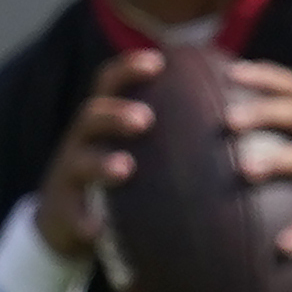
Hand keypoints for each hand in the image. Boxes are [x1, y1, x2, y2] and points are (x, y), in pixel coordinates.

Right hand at [34, 51, 163, 259]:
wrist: (64, 221)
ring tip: (126, 168)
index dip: (129, 69)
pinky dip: (84, 220)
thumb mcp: (137, 151)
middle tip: (146, 119)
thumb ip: (170, 134)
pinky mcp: (61, 210)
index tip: (159, 61)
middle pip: (91, 116)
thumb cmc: (116, 179)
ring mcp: (68, 175)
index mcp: (102, 122)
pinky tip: (98, 229)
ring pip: (80, 162)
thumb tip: (230, 119)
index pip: (109, 84)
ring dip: (102, 163)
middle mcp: (81, 141)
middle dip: (116, 114)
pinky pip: (72, 215)